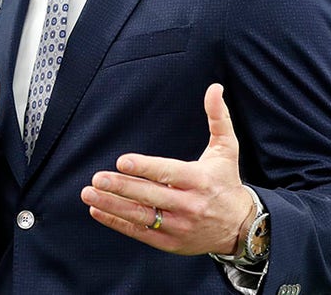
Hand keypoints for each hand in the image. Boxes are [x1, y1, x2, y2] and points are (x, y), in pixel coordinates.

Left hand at [79, 83, 254, 255]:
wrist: (241, 227)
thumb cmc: (226, 182)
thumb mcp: (227, 150)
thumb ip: (218, 118)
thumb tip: (214, 88)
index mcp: (200, 180)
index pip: (168, 173)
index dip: (145, 168)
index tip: (122, 162)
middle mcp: (189, 205)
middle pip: (151, 196)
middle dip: (122, 188)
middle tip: (97, 178)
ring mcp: (179, 226)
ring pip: (141, 216)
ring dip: (112, 205)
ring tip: (89, 193)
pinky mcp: (171, 242)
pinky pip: (140, 233)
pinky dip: (117, 222)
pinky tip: (97, 210)